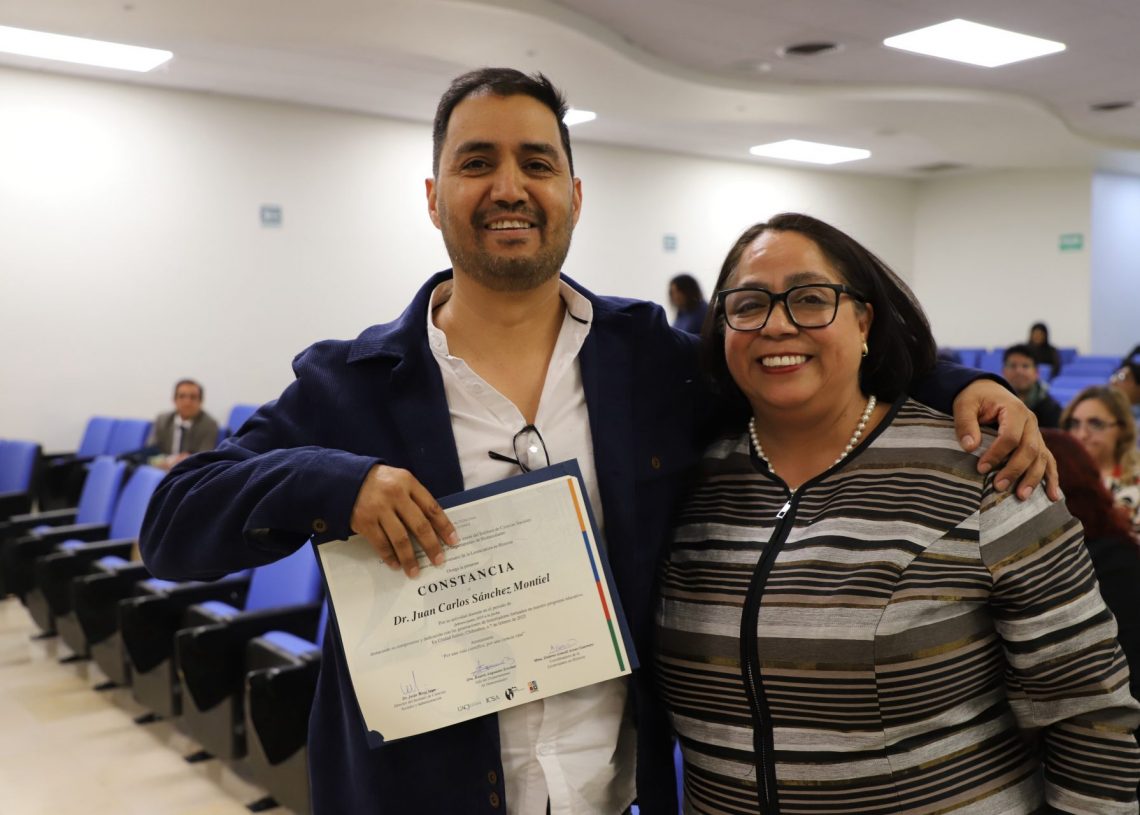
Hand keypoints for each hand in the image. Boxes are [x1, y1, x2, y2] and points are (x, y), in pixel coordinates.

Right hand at [350, 465, 458, 576]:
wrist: (346, 479)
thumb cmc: (380, 482)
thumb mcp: (400, 480)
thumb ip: (415, 498)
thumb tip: (434, 526)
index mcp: (408, 483)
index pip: (431, 508)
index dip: (444, 526)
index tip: (453, 541)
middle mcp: (396, 496)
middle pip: (419, 525)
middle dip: (431, 545)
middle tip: (439, 560)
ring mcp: (379, 509)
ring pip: (400, 539)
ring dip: (409, 558)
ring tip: (415, 571)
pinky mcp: (365, 522)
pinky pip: (381, 544)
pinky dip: (390, 556)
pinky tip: (396, 565)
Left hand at [952, 380, 1060, 501]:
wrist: (988, 390)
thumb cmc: (975, 398)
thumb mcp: (965, 404)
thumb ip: (965, 423)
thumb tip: (969, 447)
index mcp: (1015, 410)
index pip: (1010, 437)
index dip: (997, 454)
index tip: (981, 468)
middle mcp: (1031, 422)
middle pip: (1030, 450)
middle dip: (1015, 470)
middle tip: (998, 487)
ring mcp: (1037, 433)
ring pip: (1042, 458)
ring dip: (1033, 478)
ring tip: (1021, 497)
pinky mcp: (1037, 442)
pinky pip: (1049, 460)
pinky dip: (1052, 478)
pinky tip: (1053, 496)